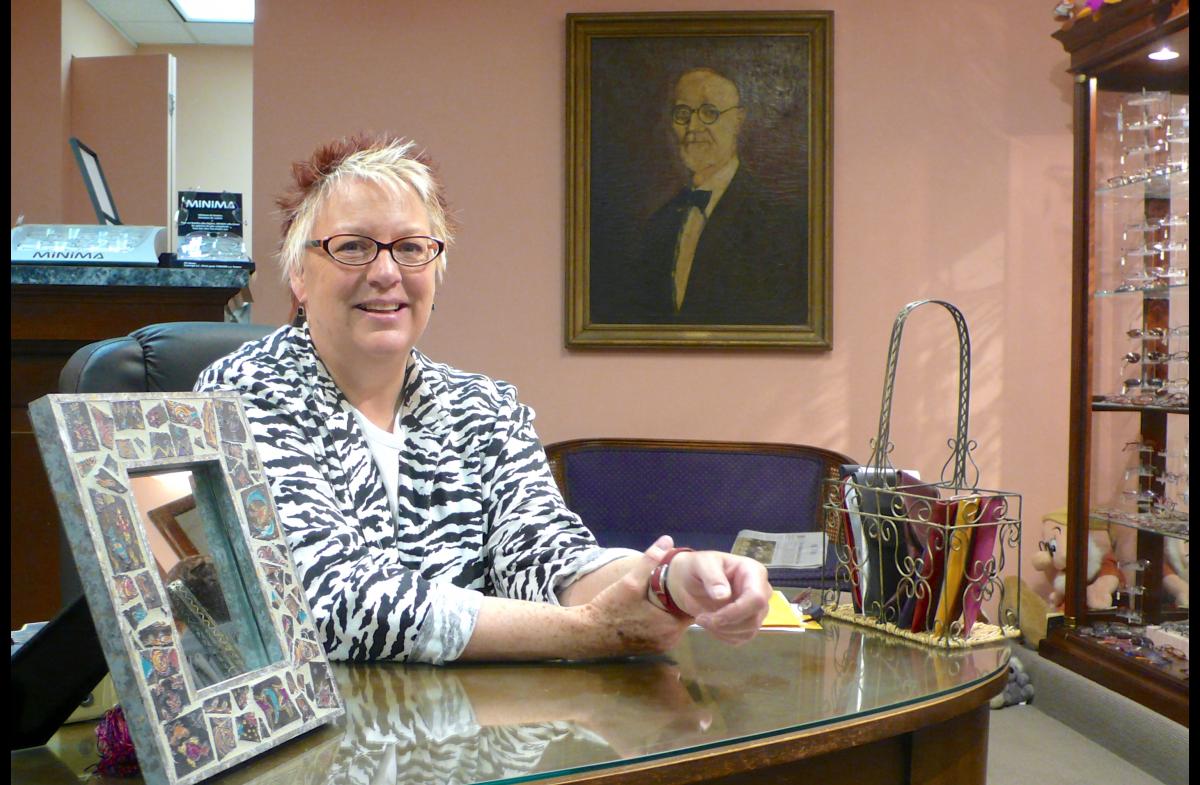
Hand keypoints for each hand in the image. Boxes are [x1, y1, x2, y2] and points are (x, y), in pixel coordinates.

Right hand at [578, 535, 691, 656]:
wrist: (587, 633)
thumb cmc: (610, 608)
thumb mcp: (630, 582)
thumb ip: (650, 561)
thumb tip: (667, 539)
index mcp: (671, 626)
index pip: (693, 606)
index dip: (689, 592)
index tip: (684, 579)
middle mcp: (670, 640)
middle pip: (684, 615)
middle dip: (679, 600)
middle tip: (672, 582)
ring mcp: (661, 647)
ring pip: (674, 623)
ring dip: (670, 610)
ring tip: (663, 593)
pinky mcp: (651, 650)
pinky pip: (664, 631)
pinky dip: (661, 620)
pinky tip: (651, 608)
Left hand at [666, 551, 770, 644]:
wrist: (690, 581)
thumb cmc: (698, 568)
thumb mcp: (700, 564)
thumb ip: (712, 577)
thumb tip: (723, 595)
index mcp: (754, 572)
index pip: (757, 598)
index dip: (736, 612)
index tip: (713, 617)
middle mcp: (761, 591)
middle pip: (753, 619)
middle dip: (725, 624)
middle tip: (700, 619)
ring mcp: (757, 609)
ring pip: (748, 632)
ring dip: (722, 631)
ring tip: (703, 619)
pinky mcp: (749, 624)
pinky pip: (740, 638)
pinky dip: (722, 635)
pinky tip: (711, 623)